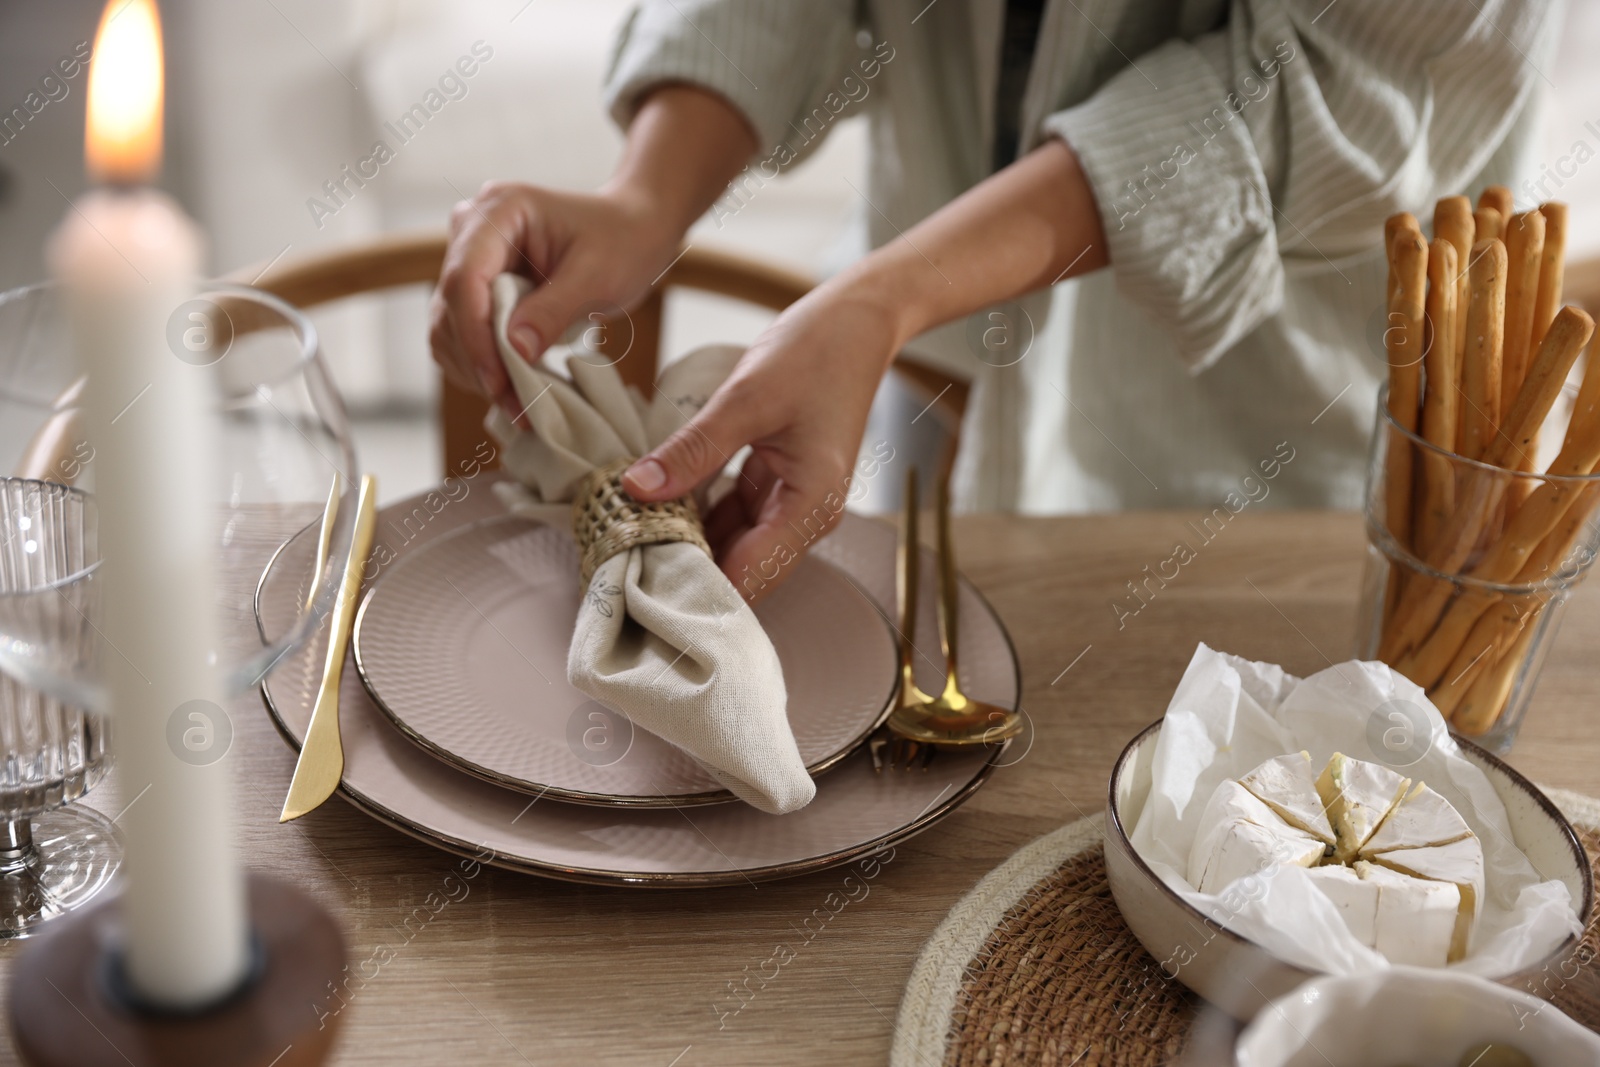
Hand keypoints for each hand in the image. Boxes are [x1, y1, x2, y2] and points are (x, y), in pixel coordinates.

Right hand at [428, 181, 677, 421]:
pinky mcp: (475, 288)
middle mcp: (471, 230)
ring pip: (447, 327)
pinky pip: (460, 335)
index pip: (465, 278)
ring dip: (477, 371)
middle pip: (450, 307)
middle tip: (517, 407)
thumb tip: (514, 351)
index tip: (499, 382)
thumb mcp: (596, 278)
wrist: (631, 231)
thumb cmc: (622, 243)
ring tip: (520, 404)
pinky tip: (513, 388)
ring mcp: (469, 258)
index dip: (476, 336)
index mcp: (499, 210)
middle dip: (480, 362)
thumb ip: (553, 311)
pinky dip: (481, 367)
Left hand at [621, 280, 900, 602]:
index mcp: (811, 507)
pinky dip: (698, 518)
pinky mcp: (774, 486)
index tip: (642, 592)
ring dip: (688, 546)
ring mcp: (790, 503)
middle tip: (624, 569)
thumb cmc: (817, 353)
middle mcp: (805, 517)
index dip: (698, 592)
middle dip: (687, 574)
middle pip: (742, 573)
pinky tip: (658, 512)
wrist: (855, 321)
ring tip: (631, 545)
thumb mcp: (748, 398)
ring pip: (732, 547)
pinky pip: (731, 518)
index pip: (750, 578)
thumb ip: (694, 448)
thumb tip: (637, 488)